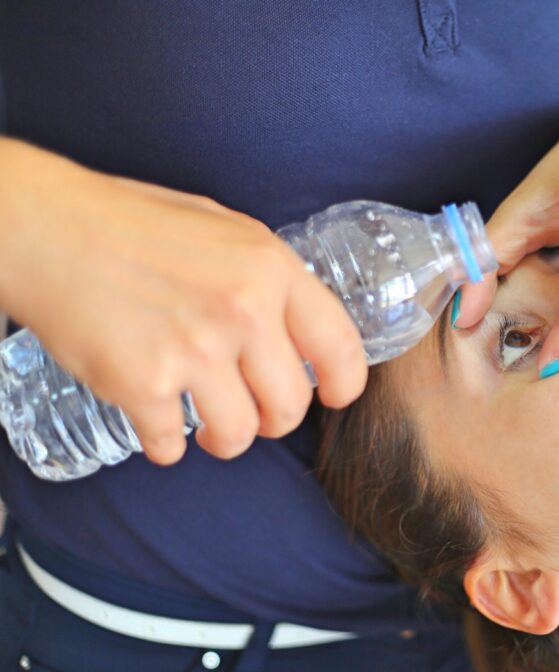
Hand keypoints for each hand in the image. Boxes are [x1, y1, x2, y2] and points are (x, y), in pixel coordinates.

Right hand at [0, 138, 365, 462]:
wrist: (46, 229)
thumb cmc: (132, 223)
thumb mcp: (224, 230)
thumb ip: (265, 276)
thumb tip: (298, 322)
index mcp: (271, 269)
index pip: (340, 346)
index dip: (344, 384)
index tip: (332, 396)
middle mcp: (242, 311)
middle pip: (291, 406)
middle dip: (274, 419)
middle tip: (254, 412)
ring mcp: (194, 350)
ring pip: (239, 435)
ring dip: (224, 438)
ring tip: (206, 423)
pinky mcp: (142, 384)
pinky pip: (171, 446)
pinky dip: (163, 444)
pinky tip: (154, 422)